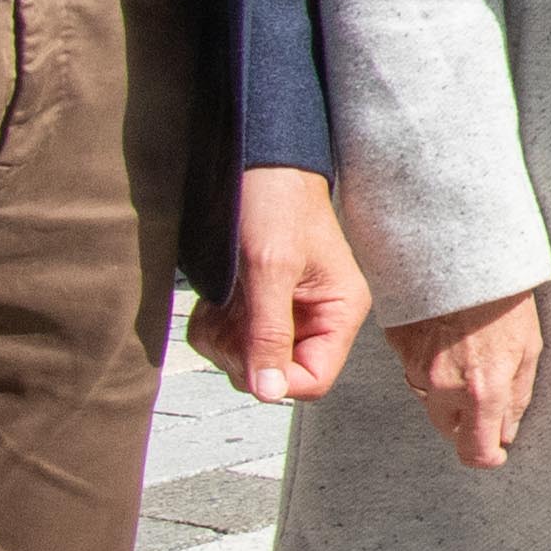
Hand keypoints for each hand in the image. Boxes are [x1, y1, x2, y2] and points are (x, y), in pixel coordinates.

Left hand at [219, 168, 371, 400]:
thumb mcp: (271, 267)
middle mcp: (314, 317)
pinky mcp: (257, 307)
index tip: (245, 352)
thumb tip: (270, 390)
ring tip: (221, 302)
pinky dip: (213, 326)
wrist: (254, 160)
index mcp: (338, 311)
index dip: (276, 376)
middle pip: (274, 374)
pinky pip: (228, 341)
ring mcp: (284, 313)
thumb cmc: (276, 197)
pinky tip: (216, 298)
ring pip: (245, 360)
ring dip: (221, 338)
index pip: (314, 378)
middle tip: (228, 317)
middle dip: (240, 352)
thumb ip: (270, 332)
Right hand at [388, 286, 546, 467]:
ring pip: (430, 403)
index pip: (476, 450)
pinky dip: (430, 368)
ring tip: (467, 357)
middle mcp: (445, 386)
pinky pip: (414, 375)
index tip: (495, 452)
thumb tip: (508, 431)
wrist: (461, 254)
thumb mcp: (529, 349)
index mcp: (483, 390)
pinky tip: (447, 343)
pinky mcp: (399, 351)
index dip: (488, 456)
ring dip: (447, 394)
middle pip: (450, 430)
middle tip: (485, 395)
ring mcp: (417, 369)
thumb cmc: (501, 295)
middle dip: (469, 422)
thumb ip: (518, 397)